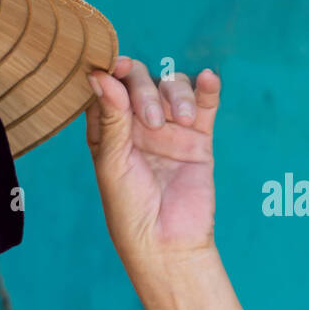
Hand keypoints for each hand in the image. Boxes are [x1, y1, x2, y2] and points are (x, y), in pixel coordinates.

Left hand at [85, 57, 220, 267]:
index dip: (110, 73)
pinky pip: (205, 104)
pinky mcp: (198, 138)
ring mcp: (169, 129)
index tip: (115, 66)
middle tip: (152, 122)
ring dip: (176, 94)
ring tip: (179, 122)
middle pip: (140, 81)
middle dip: (145, 91)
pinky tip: (209, 79)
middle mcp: (136, 125)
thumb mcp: (113, 163)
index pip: (107, 88)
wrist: (167, 242)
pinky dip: (207, 88)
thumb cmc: (129, 210)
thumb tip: (99, 75)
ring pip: (172, 87)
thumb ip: (111, 119)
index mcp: (108, 131)